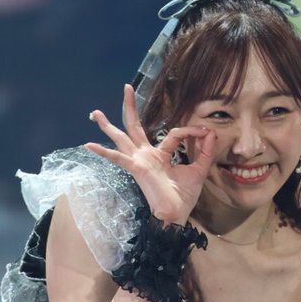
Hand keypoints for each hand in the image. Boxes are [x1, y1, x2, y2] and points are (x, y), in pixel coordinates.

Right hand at [86, 84, 216, 225]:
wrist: (176, 214)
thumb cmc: (184, 197)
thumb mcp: (199, 170)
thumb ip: (205, 152)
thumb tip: (211, 133)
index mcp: (160, 155)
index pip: (173, 133)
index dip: (190, 131)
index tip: (205, 133)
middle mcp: (146, 156)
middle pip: (135, 126)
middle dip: (131, 107)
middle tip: (127, 87)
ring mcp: (139, 161)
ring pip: (122, 137)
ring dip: (109, 125)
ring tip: (95, 112)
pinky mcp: (136, 168)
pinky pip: (118, 158)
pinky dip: (104, 152)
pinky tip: (89, 145)